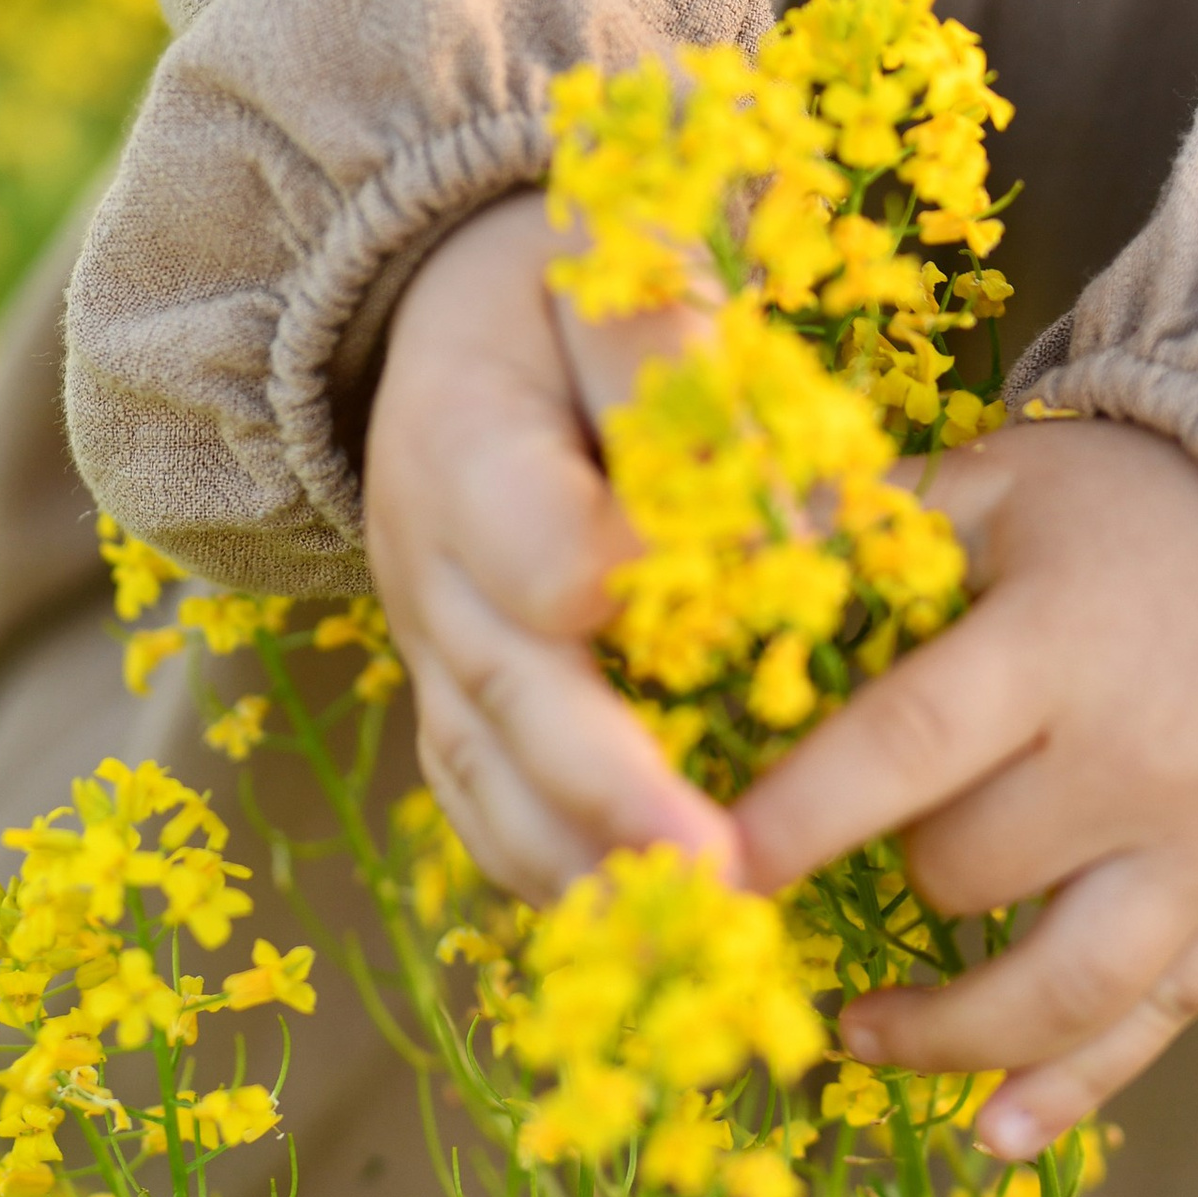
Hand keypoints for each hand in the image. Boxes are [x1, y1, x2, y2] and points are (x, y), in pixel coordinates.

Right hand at [362, 192, 739, 901]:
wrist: (442, 303)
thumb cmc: (557, 282)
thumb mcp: (608, 263)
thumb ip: (673, 361)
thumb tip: (768, 500)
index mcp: (463, 443)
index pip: (547, 547)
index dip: (638, 583)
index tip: (750, 593)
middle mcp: (429, 563)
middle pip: (512, 697)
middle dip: (613, 793)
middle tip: (717, 871)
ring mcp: (430, 643)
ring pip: (488, 776)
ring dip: (585, 864)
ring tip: (698, 933)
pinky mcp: (452, 692)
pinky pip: (479, 801)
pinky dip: (548, 870)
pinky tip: (633, 922)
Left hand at [733, 419, 1197, 1156]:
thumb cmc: (1147, 505)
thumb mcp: (1014, 477)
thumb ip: (875, 519)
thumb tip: (724, 552)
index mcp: (1060, 645)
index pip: (908, 746)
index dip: (801, 817)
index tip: (710, 871)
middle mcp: (1138, 763)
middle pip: (971, 873)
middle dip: (896, 871)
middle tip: (850, 853)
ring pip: (1063, 991)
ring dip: (948, 1036)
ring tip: (859, 1035)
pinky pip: (1160, 1023)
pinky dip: (1076, 1090)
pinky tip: (998, 1134)